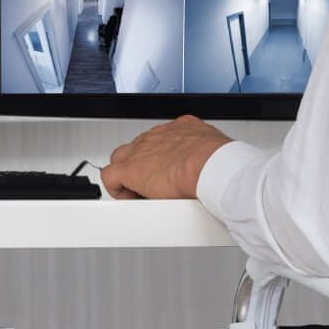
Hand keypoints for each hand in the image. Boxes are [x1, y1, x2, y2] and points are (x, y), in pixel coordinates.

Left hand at [102, 116, 231, 199]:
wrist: (210, 165)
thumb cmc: (217, 161)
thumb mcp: (214, 149)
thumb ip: (207, 155)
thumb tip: (212, 170)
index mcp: (179, 129)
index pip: (161, 140)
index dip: (161, 160)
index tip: (167, 174)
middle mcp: (158, 136)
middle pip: (139, 149)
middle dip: (142, 167)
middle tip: (154, 186)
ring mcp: (141, 150)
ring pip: (122, 159)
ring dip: (129, 177)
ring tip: (142, 195)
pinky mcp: (129, 169)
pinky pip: (110, 176)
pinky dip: (117, 189)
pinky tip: (130, 199)